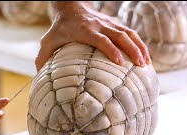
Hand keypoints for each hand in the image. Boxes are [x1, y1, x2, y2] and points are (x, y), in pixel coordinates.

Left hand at [34, 1, 150, 70]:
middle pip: (120, 35)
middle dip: (132, 50)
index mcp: (85, 30)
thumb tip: (40, 75)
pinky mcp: (114, 23)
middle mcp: (100, 25)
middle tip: (140, 65)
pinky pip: (130, 32)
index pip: (101, 39)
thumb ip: (42, 57)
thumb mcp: (48, 40)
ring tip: (147, 63)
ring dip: (139, 47)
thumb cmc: (59, 27)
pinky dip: (139, 43)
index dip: (111, 50)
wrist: (71, 7)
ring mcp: (109, 23)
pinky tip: (146, 55)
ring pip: (128, 33)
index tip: (120, 63)